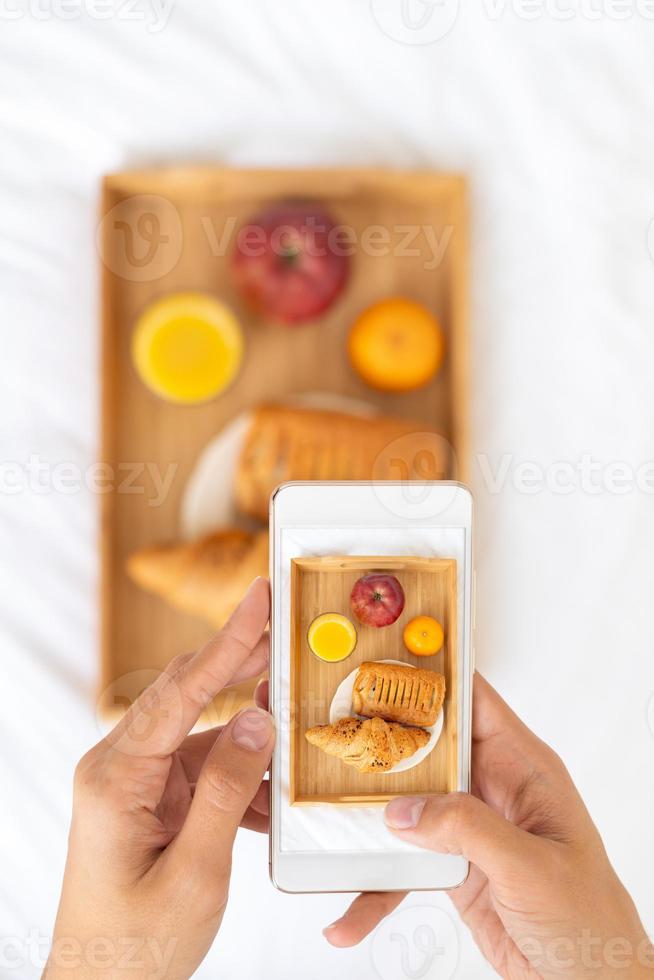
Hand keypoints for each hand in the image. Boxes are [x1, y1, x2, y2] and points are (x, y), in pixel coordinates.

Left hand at [45, 577, 273, 979]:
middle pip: (188, 694)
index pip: (180, 691)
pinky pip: (205, 768)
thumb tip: (259, 720)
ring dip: (251, 733)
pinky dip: (243, 777)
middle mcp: (121, 765)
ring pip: (203, 732)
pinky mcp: (152, 798)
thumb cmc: (137, 945)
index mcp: (117, 776)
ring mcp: (136, 781)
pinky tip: (274, 795)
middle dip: (241, 662)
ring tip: (296, 720)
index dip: (226, 641)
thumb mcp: (194, 873)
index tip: (259, 598)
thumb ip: (227, 791)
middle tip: (288, 629)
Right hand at [325, 673, 652, 979]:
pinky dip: (375, 886)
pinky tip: (349, 912)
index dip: (433, 677)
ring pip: (405, 804)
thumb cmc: (590, 921)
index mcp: (523, 767)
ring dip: (366, 820)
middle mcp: (492, 788)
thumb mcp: (531, 867)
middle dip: (380, 744)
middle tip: (333, 737)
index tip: (383, 665)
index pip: (473, 702)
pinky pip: (402, 865)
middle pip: (426, 748)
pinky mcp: (452, 866)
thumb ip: (468, 829)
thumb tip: (406, 809)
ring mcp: (469, 827)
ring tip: (326, 824)